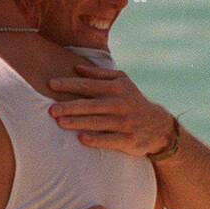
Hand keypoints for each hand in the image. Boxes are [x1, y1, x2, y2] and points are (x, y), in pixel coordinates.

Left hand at [48, 65, 173, 156]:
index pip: (89, 85)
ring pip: (98, 123)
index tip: (51, 84)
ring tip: (60, 123)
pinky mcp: (129, 139)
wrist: (158, 126)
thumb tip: (76, 67)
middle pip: (91, 105)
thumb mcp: (122, 82)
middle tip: (51, 110)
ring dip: (78, 123)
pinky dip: (96, 140)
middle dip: (70, 106)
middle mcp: (121, 104)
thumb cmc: (132, 101)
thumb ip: (99, 74)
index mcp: (117, 87)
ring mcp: (125, 122)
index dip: (70, 84)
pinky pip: (110, 140)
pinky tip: (82, 139)